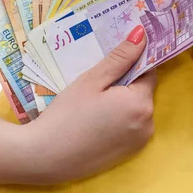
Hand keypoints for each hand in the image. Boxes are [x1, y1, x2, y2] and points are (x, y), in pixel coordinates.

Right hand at [19, 25, 155, 183]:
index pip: (149, 72)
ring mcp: (140, 142)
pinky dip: (119, 117)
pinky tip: (96, 116)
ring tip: (95, 97)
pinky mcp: (129, 153)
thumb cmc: (66, 115)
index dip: (133, 60)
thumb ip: (120, 58)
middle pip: (143, 91)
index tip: (117, 54)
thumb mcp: (92, 80)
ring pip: (137, 108)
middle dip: (126, 81)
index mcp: (141, 103)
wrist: (44, 157)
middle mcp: (148, 124)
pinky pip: (131, 126)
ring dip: (122, 99)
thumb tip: (142, 34)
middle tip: (99, 76)